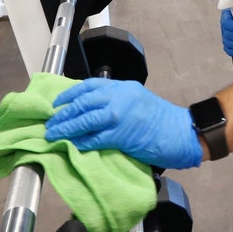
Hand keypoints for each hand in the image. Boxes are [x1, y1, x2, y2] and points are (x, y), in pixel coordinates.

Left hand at [44, 78, 201, 169]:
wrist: (183, 131)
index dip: (70, 94)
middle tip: (50, 122)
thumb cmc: (163, 120)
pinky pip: (95, 138)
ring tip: (53, 134)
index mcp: (123, 87)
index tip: (57, 102)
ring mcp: (120, 115)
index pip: (89, 86)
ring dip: (66, 128)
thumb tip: (93, 112)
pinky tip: (72, 145)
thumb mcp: (138, 100)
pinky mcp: (121, 135)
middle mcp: (119, 97)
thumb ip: (117, 102)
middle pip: (83, 102)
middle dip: (64, 113)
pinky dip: (81, 142)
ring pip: (85, 120)